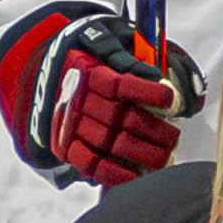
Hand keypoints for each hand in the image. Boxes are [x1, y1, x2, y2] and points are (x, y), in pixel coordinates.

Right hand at [9, 7, 187, 188]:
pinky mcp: (66, 146)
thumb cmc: (91, 61)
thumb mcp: (108, 46)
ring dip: (142, 153)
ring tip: (165, 157)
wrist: (48, 75)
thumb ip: (132, 59)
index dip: (146, 92)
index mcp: (90, 73)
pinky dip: (115, 173)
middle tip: (174, 138)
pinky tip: (137, 175)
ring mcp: (72, 125)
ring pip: (111, 142)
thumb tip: (159, 76)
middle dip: (154, 131)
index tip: (169, 97)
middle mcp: (79, 100)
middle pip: (121, 118)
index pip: (119, 84)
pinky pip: (90, 163)